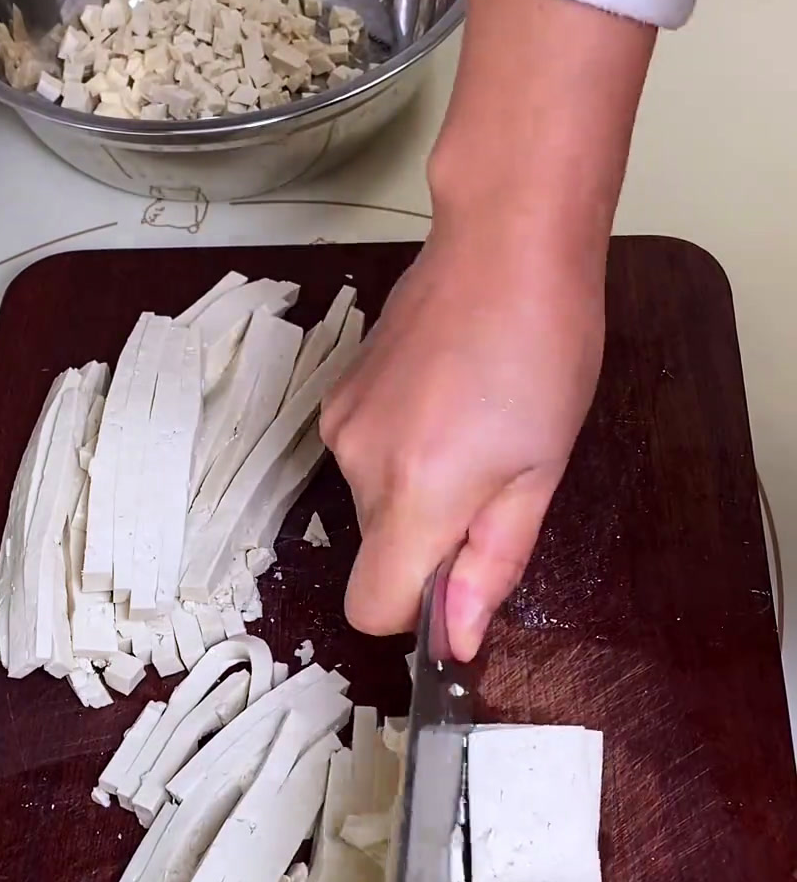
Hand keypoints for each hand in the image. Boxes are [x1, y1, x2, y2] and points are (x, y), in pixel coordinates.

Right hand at [320, 215, 602, 654]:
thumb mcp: (541, 471)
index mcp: (416, 493)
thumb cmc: (544, 347)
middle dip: (431, 538)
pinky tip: (447, 399)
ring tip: (475, 426)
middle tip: (495, 475)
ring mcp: (340, 425)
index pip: (370, 608)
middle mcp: (359, 464)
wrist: (504, 241)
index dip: (417, 611)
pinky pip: (366, 456)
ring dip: (420, 490)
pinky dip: (403, 450)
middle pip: (379, 553)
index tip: (462, 574)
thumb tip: (454, 640)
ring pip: (374, 503)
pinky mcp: (337, 394)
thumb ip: (492, 563)